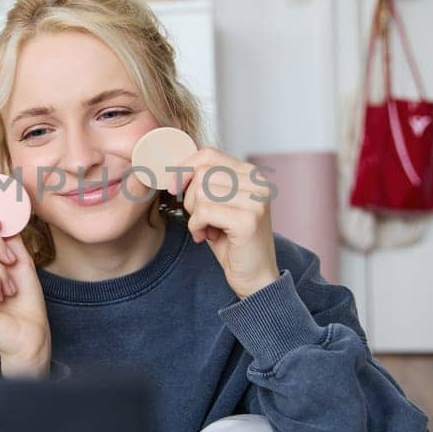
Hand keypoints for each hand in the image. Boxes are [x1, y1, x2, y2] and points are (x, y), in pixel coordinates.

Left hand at [169, 147, 279, 298]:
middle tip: (200, 219)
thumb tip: (175, 167)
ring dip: (195, 215)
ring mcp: (256, 200)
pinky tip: (208, 237)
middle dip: (190, 198)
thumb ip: (205, 183)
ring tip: (207, 229)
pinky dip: (197, 226)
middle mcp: (258, 183)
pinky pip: (205, 212)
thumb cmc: (232, 242)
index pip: (209, 154)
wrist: (255, 277)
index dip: (185, 168)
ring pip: (202, 192)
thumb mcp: (218, 205)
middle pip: (202, 172)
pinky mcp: (249, 220)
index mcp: (252, 174)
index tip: (174, 187)